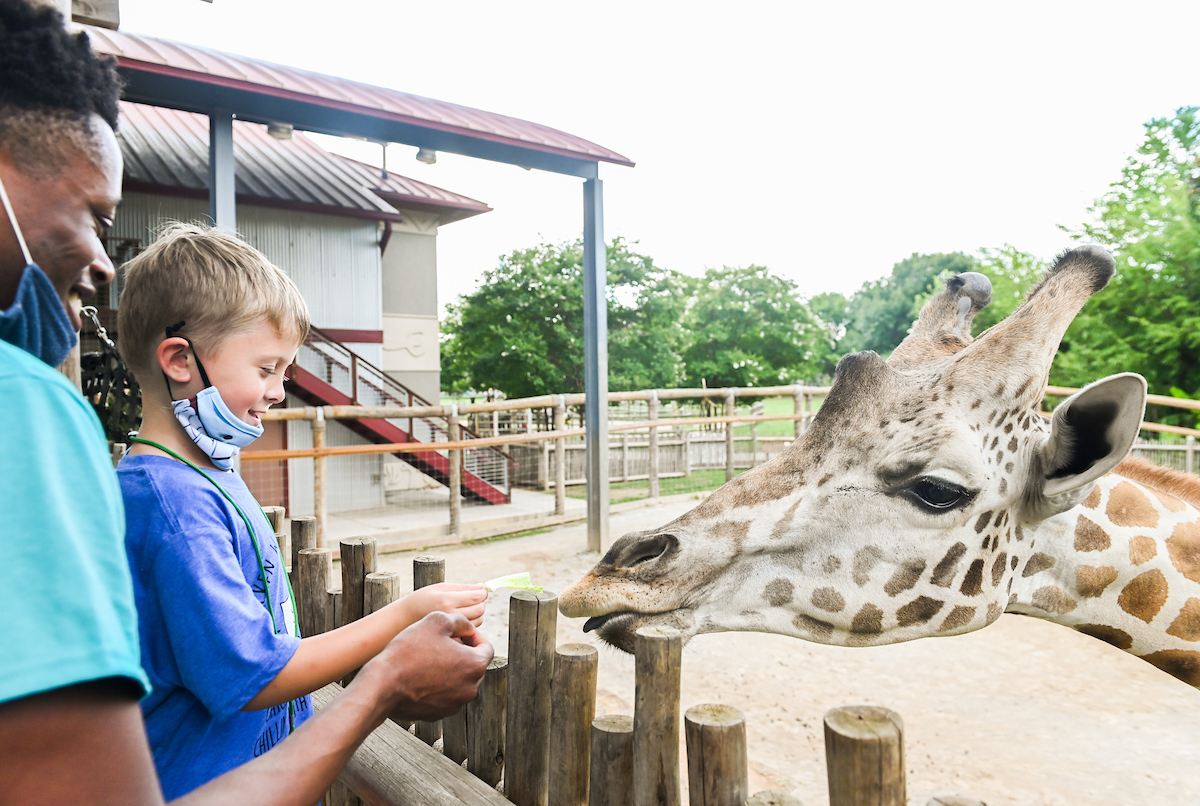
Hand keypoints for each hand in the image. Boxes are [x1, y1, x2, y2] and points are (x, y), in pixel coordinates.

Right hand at [352, 612, 493, 722]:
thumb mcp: (437, 620)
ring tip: (429, 658)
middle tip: (442, 643)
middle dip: (462, 652)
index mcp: (475, 666)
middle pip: (474, 666)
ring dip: (450, 669)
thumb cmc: (410, 650)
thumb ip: (460, 620)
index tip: (458, 632)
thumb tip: (468, 628)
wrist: (382, 685)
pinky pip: (445, 695)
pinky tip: (420, 674)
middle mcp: (470, 689)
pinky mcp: (438, 714)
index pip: (486, 647)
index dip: (473, 636)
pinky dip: (438, 684)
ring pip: (459, 681)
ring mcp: (454, 705)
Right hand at [401, 582, 486, 626]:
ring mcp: (450, 630)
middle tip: (473, 598)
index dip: (483, 592)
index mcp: (446, 601)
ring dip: (476, 614)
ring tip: (463, 609)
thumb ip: (461, 588)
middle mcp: (449, 616)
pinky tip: (458, 620)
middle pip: (480, 610)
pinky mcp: (450, 640)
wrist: (400, 622)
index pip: (476, 597)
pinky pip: (469, 632)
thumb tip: (481, 587)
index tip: (482, 590)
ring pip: (477, 622)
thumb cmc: (419, 601)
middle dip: (480, 603)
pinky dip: (470, 625)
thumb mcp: (438, 588)